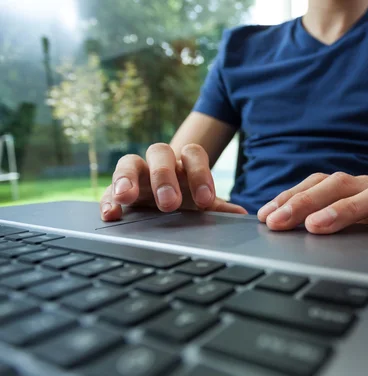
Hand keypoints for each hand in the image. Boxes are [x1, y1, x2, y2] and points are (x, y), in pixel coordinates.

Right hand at [100, 143, 246, 220]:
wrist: (161, 202)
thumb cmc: (186, 198)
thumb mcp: (201, 203)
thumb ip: (220, 207)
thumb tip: (242, 214)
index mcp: (184, 162)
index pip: (193, 154)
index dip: (200, 174)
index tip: (206, 201)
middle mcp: (159, 163)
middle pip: (160, 152)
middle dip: (164, 176)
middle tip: (169, 203)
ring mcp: (135, 174)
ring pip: (128, 163)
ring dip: (127, 179)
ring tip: (126, 197)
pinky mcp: (115, 190)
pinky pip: (107, 190)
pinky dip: (108, 200)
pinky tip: (111, 213)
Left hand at [257, 172, 367, 235]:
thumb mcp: (351, 228)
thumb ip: (322, 225)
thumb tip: (280, 230)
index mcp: (353, 191)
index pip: (319, 185)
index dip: (291, 197)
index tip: (266, 215)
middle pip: (339, 186)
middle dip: (306, 202)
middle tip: (280, 222)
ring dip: (344, 209)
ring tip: (318, 224)